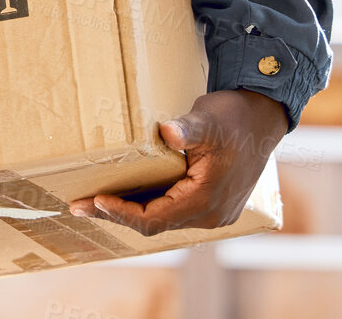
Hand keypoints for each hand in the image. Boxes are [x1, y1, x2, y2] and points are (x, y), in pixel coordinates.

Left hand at [68, 89, 287, 234]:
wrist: (262, 117)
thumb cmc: (235, 117)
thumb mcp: (208, 119)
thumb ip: (188, 129)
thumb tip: (169, 132)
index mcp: (206, 200)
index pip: (154, 219)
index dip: (122, 213)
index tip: (95, 199)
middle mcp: (210, 214)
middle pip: (155, 224)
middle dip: (116, 214)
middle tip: (78, 205)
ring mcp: (212, 212)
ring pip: (163, 219)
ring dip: (130, 211)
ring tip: (94, 201)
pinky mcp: (210, 203)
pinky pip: (172, 211)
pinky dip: (147, 204)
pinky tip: (124, 193)